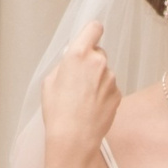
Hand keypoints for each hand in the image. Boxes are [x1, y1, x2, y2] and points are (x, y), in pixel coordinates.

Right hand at [40, 20, 119, 157]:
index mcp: (78, 54)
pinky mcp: (118, 93)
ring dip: (97, 80)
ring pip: (104, 72)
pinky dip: (103, 94)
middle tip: (78, 80)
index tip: (89, 37)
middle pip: (98, 52)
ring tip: (83, 100)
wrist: (74, 139)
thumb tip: (72, 60)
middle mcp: (98, 62)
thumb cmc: (58, 112)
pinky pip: (110, 88)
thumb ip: (64, 64)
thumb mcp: (49, 82)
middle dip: (91, 61)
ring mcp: (111, 78)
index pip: (94, 28)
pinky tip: (91, 107)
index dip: (92, 32)